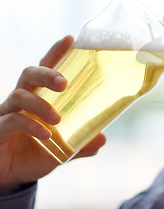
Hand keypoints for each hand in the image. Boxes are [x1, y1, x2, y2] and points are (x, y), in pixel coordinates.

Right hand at [0, 36, 106, 195]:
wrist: (10, 176)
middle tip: (64, 83)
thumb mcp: (62, 148)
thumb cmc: (35, 153)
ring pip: (19, 96)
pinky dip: (30, 126)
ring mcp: (7, 112)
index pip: (46, 69)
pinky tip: (45, 135)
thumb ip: (81, 142)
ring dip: (40, 105)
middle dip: (46, 73)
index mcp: (38, 97)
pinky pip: (11, 120)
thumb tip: (102, 139)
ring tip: (57, 119)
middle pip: (29, 74)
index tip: (70, 39)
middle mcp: (21, 99)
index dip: (56, 53)